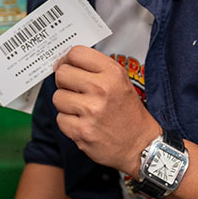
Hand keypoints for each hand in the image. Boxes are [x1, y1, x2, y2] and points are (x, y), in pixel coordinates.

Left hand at [53, 45, 158, 174]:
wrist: (140, 145)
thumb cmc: (127, 112)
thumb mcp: (119, 80)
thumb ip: (94, 68)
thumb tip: (62, 63)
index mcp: (112, 73)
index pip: (75, 53)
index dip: (67, 60)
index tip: (68, 67)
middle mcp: (102, 89)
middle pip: (62, 74)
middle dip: (65, 83)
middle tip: (75, 91)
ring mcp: (91, 111)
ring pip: (58, 97)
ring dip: (66, 104)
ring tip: (82, 109)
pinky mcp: (82, 131)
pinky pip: (60, 119)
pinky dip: (68, 122)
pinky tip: (82, 123)